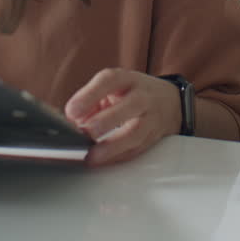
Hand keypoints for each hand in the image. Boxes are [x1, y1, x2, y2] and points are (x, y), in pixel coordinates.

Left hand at [64, 68, 180, 165]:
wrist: (168, 101)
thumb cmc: (131, 93)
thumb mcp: (111, 88)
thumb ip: (90, 101)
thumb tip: (72, 121)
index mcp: (126, 79)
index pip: (109, 81)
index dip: (89, 95)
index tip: (71, 112)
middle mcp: (142, 96)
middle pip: (129, 106)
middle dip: (105, 121)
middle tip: (84, 133)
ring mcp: (151, 118)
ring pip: (135, 133)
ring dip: (112, 147)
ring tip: (92, 156)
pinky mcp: (153, 138)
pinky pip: (136, 150)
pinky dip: (117, 157)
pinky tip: (102, 161)